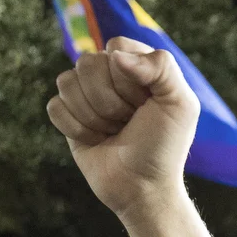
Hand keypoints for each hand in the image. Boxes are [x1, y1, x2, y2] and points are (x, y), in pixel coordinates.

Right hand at [45, 37, 198, 221]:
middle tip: (129, 121)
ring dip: (94, 116)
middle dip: (110, 101)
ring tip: (114, 131)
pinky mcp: (68, 115)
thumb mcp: (180, 105)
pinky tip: (95, 140)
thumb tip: (114, 55)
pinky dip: (76, 128)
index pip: (115, 48)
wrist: (143, 188)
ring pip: (67, 82)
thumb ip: (161, 67)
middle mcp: (110, 74)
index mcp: (139, 65)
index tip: (145, 103)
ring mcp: (86, 93)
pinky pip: (55, 106)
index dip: (127, 79)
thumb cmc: (165, 146)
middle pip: (87, 63)